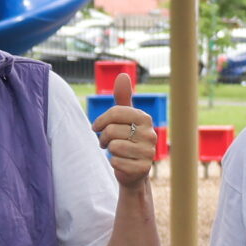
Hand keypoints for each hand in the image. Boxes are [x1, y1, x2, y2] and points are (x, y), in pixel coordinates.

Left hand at [90, 73, 154, 187]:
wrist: (133, 170)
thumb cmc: (127, 139)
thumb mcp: (124, 118)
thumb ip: (123, 98)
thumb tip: (122, 74)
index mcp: (144, 118)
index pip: (116, 112)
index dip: (100, 121)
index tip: (96, 127)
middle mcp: (150, 134)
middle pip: (112, 130)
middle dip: (103, 138)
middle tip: (106, 143)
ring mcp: (148, 152)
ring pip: (114, 146)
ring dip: (109, 151)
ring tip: (115, 152)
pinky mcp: (143, 168)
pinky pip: (116, 162)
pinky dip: (114, 163)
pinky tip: (121, 163)